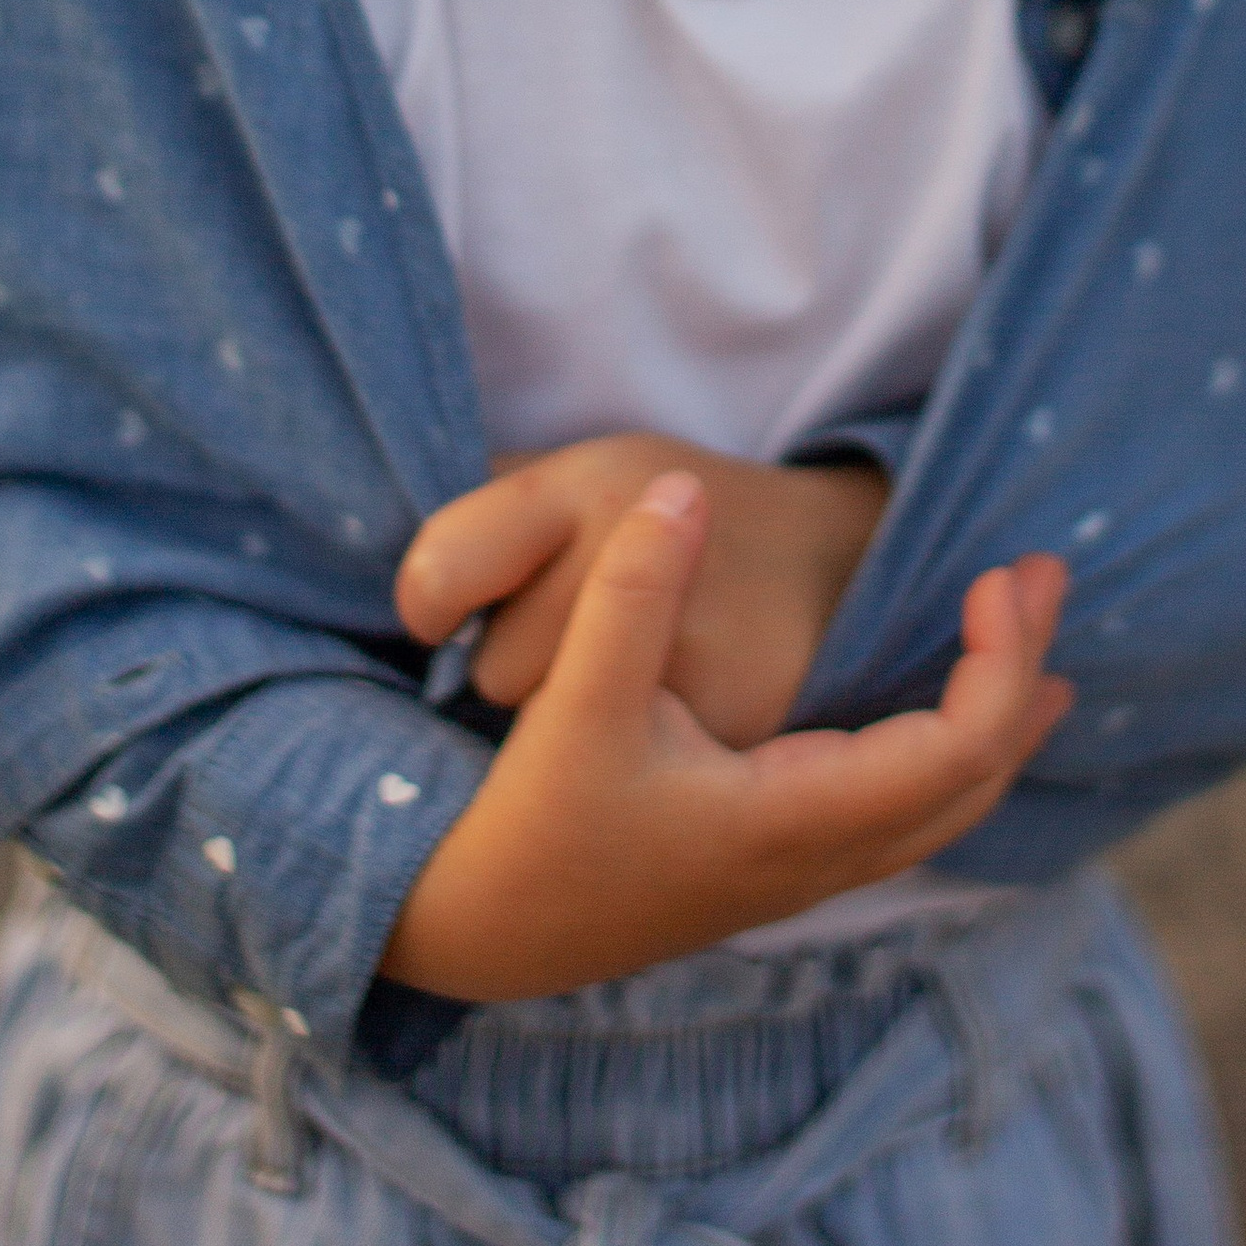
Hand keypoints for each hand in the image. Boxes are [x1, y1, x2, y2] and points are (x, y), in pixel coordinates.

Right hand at [381, 473, 1072, 1000]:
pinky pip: (908, 815)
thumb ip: (635, 596)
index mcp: (791, 821)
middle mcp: (815, 859)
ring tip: (1029, 639)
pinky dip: (952, 754)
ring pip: (945, 807)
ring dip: (996, 719)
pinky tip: (946, 710)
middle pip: (975, 780)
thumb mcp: (573, 707)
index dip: (998, 661)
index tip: (1001, 574)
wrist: (477, 932)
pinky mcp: (774, 864)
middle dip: (1023, 674)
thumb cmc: (524, 827)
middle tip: (1047, 572)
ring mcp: (800, 872)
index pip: (955, 750)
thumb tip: (682, 491)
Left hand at [395, 432, 887, 747]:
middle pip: (496, 670)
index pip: (439, 571)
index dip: (429, 604)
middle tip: (580, 638)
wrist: (841, 557)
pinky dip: (633, 760)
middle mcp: (634, 557)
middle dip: (521, 664)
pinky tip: (666, 724)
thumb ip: (493, 511)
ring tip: (629, 677)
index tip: (441, 616)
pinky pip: (623, 774)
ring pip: (552, 734)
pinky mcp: (737, 723)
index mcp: (586, 488)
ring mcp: (690, 645)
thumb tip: (404, 589)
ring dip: (570, 721)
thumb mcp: (585, 471)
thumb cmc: (675, 515)